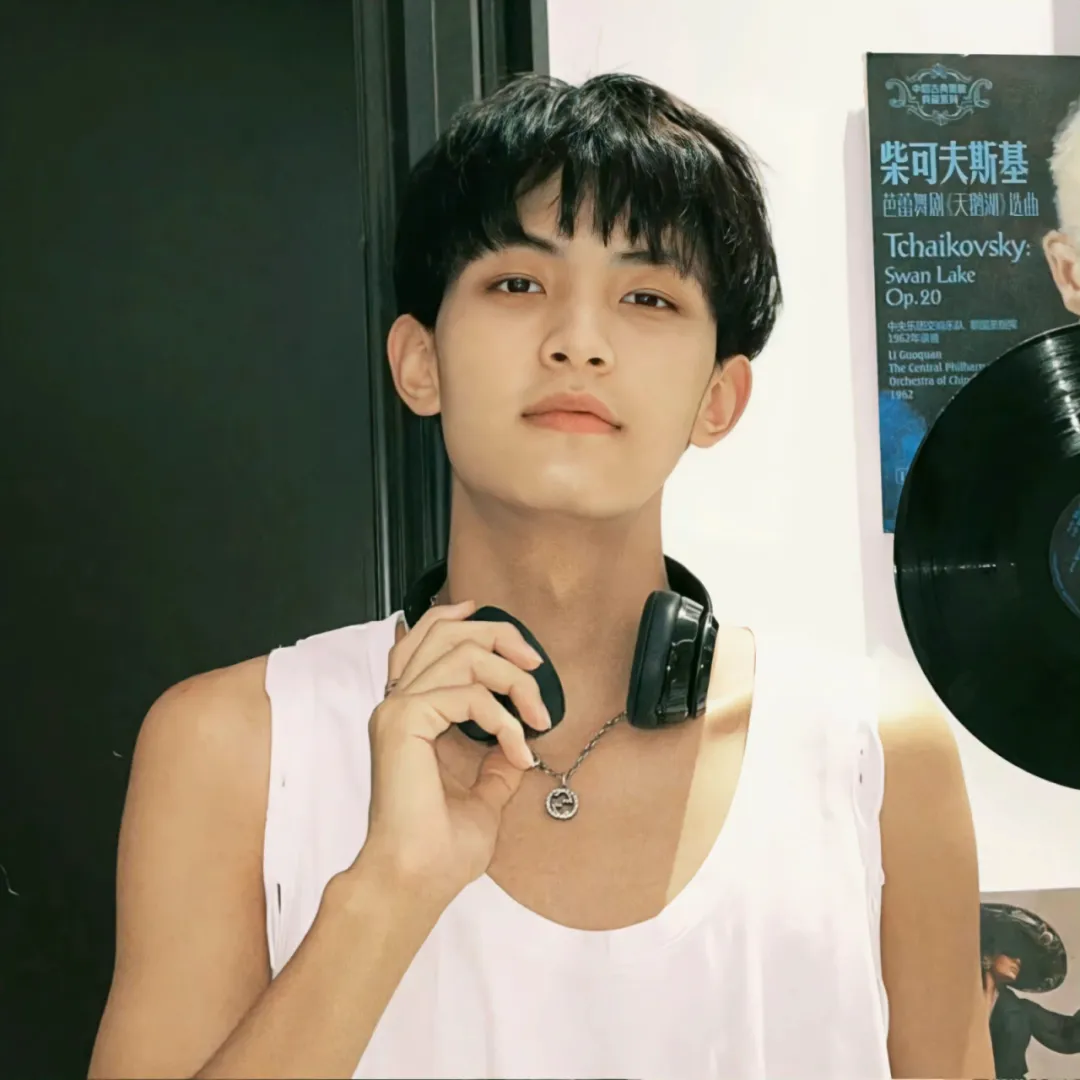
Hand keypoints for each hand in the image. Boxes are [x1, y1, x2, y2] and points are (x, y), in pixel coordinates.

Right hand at [357, 599, 550, 902]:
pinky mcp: (403, 720)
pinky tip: (517, 749)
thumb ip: (496, 761)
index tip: (504, 630)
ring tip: (536, 717)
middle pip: (444, 632)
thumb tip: (519, 740)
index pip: (426, 641)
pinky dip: (503, 718)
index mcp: (410, 714)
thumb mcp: (484, 793)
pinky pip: (468, 694)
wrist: (416, 879)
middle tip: (536, 665)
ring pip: (461, 654)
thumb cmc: (439, 848)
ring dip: (512, 679)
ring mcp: (397, 709)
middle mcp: (399, 704)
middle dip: (498, 636)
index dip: (460, 620)